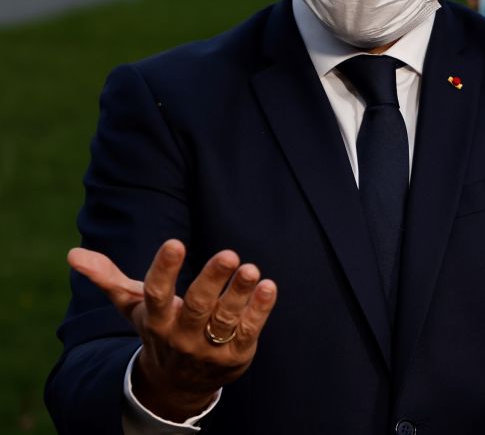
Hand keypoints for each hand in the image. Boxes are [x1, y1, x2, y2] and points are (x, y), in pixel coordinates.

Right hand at [67, 239, 276, 421]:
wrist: (177, 385)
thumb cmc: (158, 330)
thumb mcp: (133, 307)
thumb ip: (108, 279)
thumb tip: (73, 255)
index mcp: (156, 320)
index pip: (156, 294)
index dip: (164, 269)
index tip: (175, 242)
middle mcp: (181, 335)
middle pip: (197, 306)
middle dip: (212, 280)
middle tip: (229, 254)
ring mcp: (209, 347)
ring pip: (225, 319)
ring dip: (239, 293)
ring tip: (251, 268)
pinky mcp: (235, 355)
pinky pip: (249, 331)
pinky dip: (259, 309)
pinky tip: (268, 286)